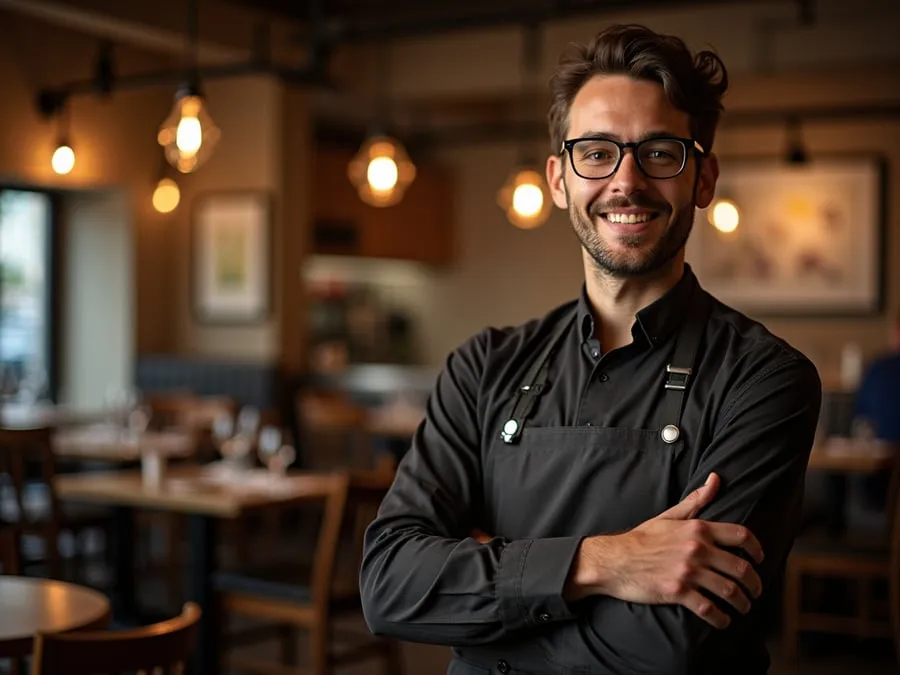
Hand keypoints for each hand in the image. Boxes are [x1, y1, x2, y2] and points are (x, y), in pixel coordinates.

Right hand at [567, 473, 764, 628]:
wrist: (614, 559)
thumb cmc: (641, 538)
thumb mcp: (669, 515)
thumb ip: (696, 500)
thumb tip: (716, 479)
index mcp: (698, 529)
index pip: (741, 535)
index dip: (757, 549)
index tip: (760, 559)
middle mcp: (697, 549)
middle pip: (741, 568)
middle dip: (755, 584)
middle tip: (755, 591)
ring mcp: (688, 571)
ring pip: (729, 591)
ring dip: (742, 603)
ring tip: (743, 608)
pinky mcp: (678, 592)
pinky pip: (709, 609)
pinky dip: (721, 619)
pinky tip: (723, 621)